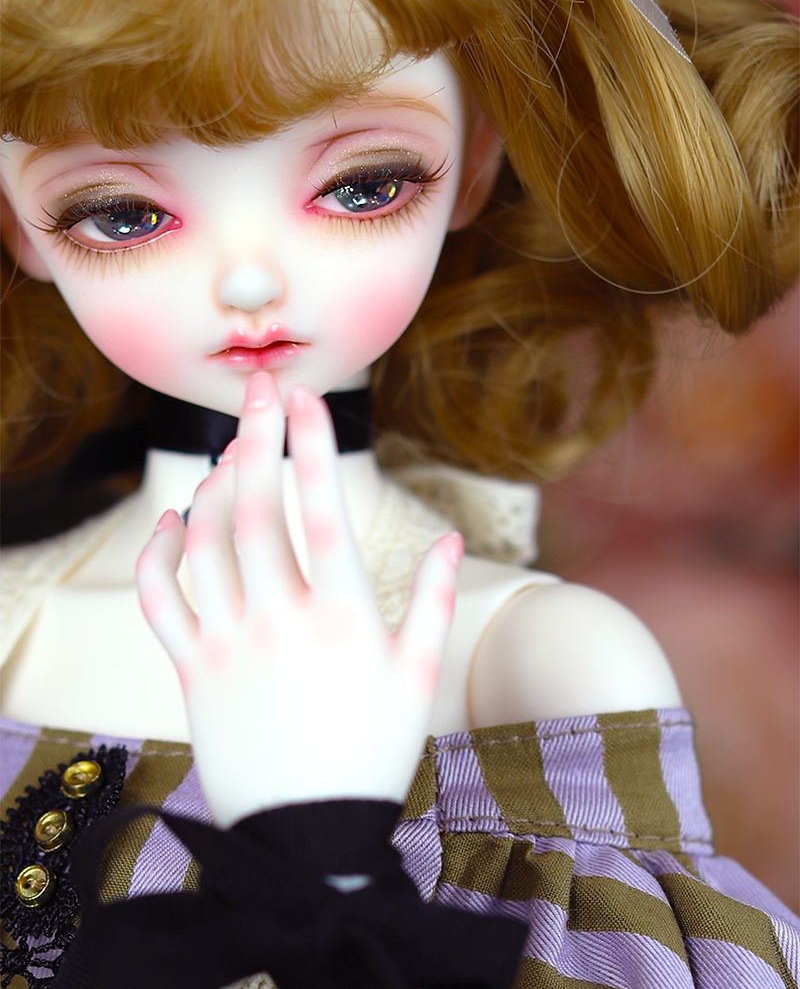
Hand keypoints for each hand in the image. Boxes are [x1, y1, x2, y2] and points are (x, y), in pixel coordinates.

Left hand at [135, 373, 462, 827]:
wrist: (304, 838)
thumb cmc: (372, 754)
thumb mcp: (418, 678)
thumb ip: (434, 601)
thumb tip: (453, 539)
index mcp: (341, 617)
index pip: (322, 509)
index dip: (312, 446)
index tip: (306, 398)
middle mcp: (279, 619)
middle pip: (256, 508)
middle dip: (257, 436)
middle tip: (261, 389)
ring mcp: (228, 643)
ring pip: (207, 542)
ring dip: (214, 484)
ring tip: (231, 451)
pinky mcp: (191, 670)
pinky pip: (163, 599)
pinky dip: (163, 552)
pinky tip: (176, 521)